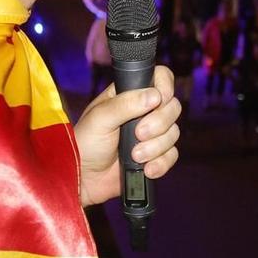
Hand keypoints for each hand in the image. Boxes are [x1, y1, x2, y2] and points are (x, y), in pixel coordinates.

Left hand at [75, 66, 181, 205]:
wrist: (83, 179)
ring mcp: (151, 134)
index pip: (160, 78)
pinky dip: (161, 163)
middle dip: (158, 123)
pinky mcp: (154, 156)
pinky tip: (146, 169)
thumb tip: (154, 95)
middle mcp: (143, 112)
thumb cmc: (84, 144)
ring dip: (156, 147)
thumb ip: (125, 104)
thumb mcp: (100, 118)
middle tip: (138, 133)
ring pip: (173, 133)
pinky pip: (171, 155)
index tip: (158, 101)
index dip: (165, 87)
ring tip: (135, 156)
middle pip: (172, 107)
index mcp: (129, 95)